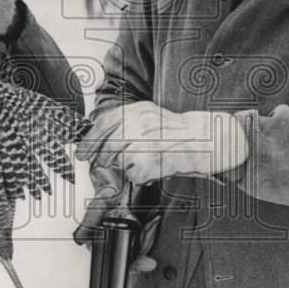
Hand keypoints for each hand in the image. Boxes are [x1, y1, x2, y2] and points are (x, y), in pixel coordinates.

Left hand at [77, 102, 248, 184]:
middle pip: (106, 147)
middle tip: (102, 164)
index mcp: (137, 111)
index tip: (83, 152)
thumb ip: (125, 122)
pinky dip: (139, 176)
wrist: (205, 139)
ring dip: (124, 167)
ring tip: (139, 162)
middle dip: (101, 159)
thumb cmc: (177, 130)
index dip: (89, 141)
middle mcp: (139, 125)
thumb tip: (99, 137)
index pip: (103, 125)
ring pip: (118, 162)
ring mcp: (144, 143)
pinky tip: (150, 168)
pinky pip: (133, 174)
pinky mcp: (150, 162)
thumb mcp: (149, 115)